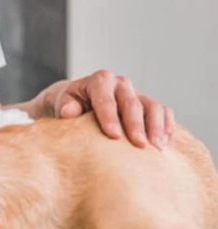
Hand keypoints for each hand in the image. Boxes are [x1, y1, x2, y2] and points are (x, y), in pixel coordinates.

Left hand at [46, 70, 175, 148]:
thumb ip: (65, 106)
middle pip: (132, 103)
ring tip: (156, 147)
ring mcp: (136, 94)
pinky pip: (163, 112)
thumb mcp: (62, 103)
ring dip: (156, 126)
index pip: (106, 98)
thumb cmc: (69, 105)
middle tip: (139, 144)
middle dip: (136, 124)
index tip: (113, 135)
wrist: (78, 103)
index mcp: (99, 81)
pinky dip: (166, 126)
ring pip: (152, 106)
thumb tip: (69, 112)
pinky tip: (163, 142)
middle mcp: (120, 84)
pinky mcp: (148, 105)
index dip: (110, 116)